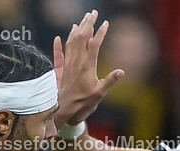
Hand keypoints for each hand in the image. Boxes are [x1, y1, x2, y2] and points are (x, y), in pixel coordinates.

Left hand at [54, 10, 124, 126]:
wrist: (65, 109)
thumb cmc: (83, 102)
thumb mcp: (99, 93)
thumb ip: (109, 81)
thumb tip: (121, 71)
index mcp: (87, 65)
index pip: (94, 44)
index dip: (100, 32)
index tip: (106, 22)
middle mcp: (77, 61)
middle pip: (82, 37)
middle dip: (88, 23)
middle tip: (93, 12)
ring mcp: (69, 64)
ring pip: (71, 42)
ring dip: (77, 30)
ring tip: (82, 20)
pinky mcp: (62, 69)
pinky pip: (60, 54)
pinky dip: (59, 45)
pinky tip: (58, 37)